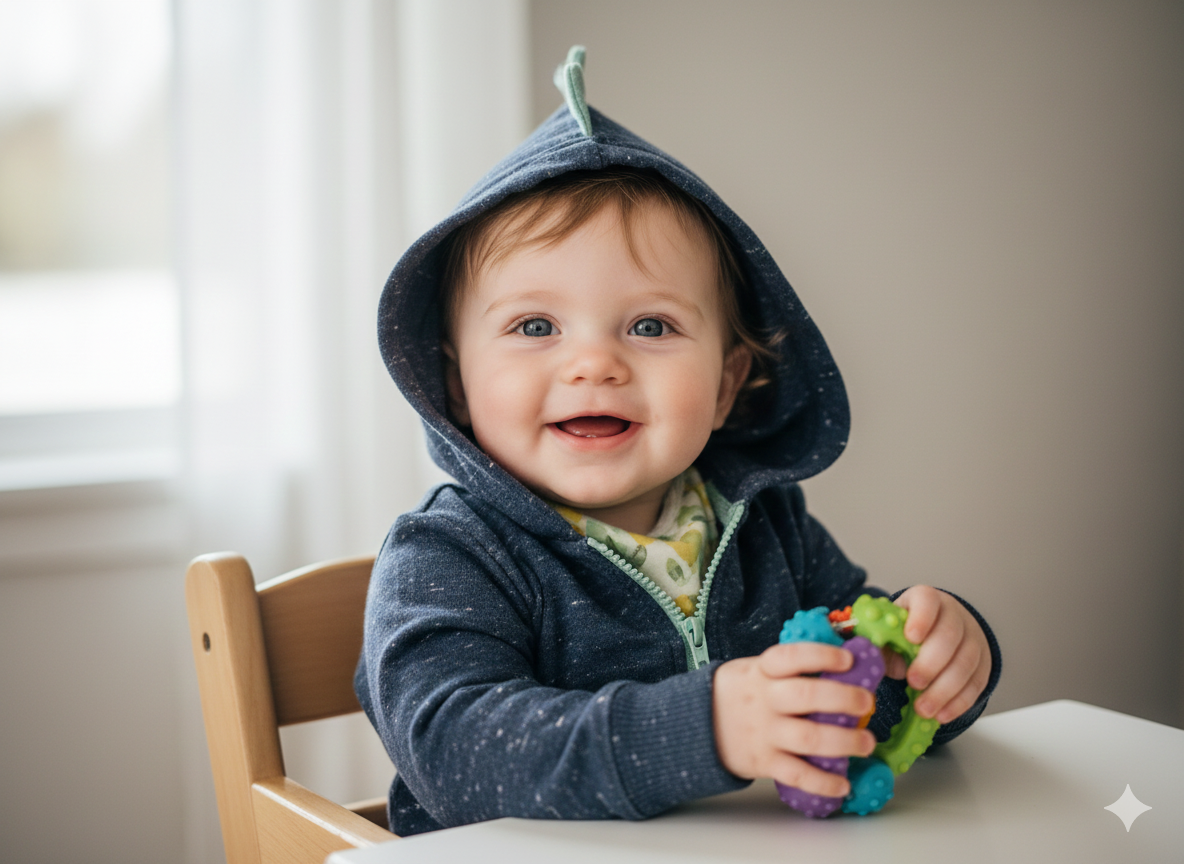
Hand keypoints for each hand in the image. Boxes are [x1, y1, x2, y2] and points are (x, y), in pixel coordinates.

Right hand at [713, 642, 876, 797]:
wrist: (696, 726)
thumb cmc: (740, 694)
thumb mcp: (755, 670)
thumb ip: (791, 669)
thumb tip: (844, 663)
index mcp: (762, 671)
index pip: (791, 657)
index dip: (821, 656)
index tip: (847, 660)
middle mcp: (764, 700)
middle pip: (807, 696)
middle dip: (844, 698)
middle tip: (867, 703)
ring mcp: (763, 732)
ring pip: (808, 738)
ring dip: (844, 742)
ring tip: (867, 743)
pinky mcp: (763, 762)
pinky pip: (797, 774)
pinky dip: (823, 782)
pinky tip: (843, 783)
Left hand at [882, 586, 990, 723]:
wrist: (940, 631)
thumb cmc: (907, 630)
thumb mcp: (891, 629)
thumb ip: (882, 641)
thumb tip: (873, 660)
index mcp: (925, 600)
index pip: (927, 600)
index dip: (921, 618)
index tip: (911, 637)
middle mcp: (954, 615)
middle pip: (950, 636)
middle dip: (931, 663)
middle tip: (913, 682)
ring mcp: (972, 639)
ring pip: (965, 663)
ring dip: (944, 690)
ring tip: (923, 708)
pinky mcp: (982, 664)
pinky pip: (975, 684)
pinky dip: (959, 702)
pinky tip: (942, 714)